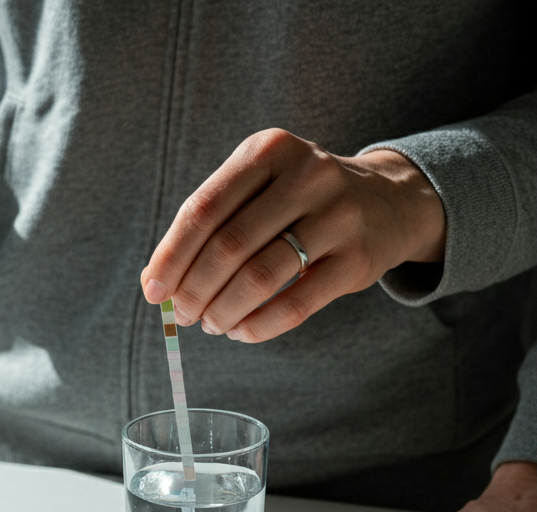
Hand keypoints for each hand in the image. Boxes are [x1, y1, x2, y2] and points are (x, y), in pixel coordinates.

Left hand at [140, 129, 445, 341]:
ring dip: (223, 311)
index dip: (172, 256)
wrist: (387, 202)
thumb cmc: (296, 202)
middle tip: (182, 314)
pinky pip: (295, 305)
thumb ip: (206, 227)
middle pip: (229, 246)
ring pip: (260, 278)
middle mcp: (307, 175)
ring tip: (209, 324)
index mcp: (268, 151)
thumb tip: (153, 281)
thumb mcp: (255, 191)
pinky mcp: (357, 259)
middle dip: (195, 289)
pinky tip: (239, 332)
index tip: (152, 290)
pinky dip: (257, 326)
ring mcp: (338, 215)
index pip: (204, 209)